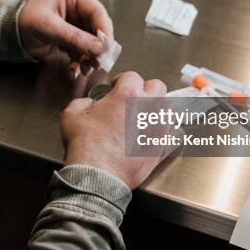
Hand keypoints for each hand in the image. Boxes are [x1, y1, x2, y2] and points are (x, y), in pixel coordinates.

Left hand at [18, 0, 112, 74]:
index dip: (104, 29)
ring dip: (90, 57)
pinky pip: (81, 51)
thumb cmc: (24, 21)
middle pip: (97, 28)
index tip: (106, 47)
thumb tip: (98, 48)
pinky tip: (74, 70)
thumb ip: (74, 37)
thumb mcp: (49, 27)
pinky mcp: (70, 39)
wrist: (9, 35)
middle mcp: (76, 8)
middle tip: (100, 61)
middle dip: (98, 47)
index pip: (97, 11)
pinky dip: (80, 62)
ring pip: (92, 42)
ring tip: (86, 68)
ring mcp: (74, 24)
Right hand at [60, 71, 169, 188]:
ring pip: (170, 108)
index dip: (121, 80)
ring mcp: (159, 127)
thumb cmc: (86, 145)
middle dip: (145, 89)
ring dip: (160, 109)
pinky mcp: (163, 147)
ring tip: (148, 116)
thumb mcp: (72, 115)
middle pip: (157, 86)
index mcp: (128, 94)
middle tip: (134, 98)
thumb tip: (88, 103)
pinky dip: (170, 133)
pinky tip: (160, 135)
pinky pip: (177, 134)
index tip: (116, 88)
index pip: (131, 76)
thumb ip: (82, 102)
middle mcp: (148, 107)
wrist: (97, 173)